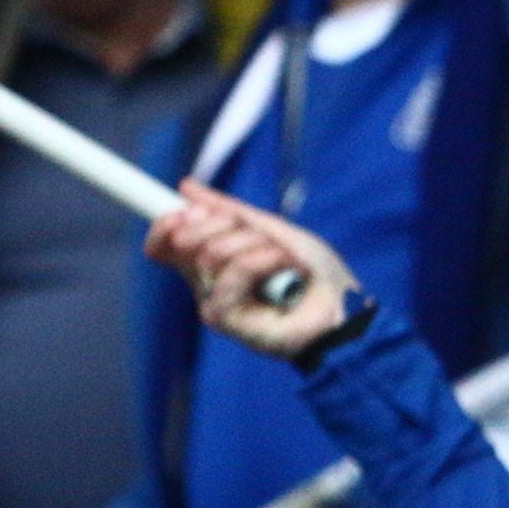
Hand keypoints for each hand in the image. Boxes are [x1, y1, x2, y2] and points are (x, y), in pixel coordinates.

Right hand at [149, 189, 357, 362]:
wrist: (344, 307)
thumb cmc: (315, 274)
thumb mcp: (272, 229)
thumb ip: (229, 211)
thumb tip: (186, 187)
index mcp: (212, 262)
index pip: (164, 244)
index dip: (165, 223)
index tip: (185, 209)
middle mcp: (207, 283)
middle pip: (183, 239)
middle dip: (224, 222)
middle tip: (258, 233)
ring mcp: (214, 302)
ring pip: (213, 252)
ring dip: (257, 243)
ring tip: (284, 258)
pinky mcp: (226, 320)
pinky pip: (233, 272)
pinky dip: (266, 260)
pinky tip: (287, 268)